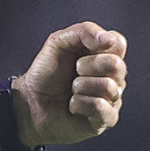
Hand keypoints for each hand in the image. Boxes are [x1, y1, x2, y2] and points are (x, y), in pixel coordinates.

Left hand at [15, 22, 126, 145]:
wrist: (30, 102)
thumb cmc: (46, 73)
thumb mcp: (58, 42)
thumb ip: (84, 31)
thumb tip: (109, 40)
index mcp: (105, 55)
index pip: (119, 43)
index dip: (98, 46)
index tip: (79, 52)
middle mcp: (114, 76)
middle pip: (116, 65)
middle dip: (86, 67)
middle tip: (73, 73)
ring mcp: (112, 98)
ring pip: (108, 86)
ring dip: (80, 87)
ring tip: (71, 91)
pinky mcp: (106, 119)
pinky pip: (101, 106)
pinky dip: (79, 104)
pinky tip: (73, 106)